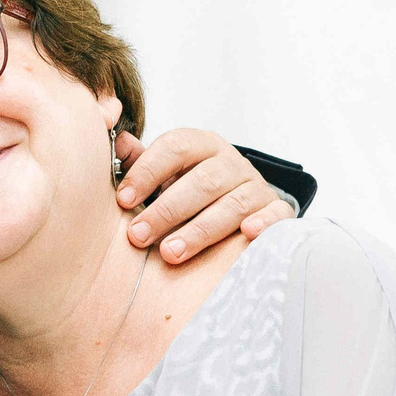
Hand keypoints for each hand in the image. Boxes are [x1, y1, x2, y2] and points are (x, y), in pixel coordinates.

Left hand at [115, 130, 294, 263]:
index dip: (148, 171)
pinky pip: (275, 214)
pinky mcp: (276, 210)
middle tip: (137, 237)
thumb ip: (142, 161)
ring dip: (200, 230)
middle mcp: (231, 162)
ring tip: (170, 253)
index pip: (176, 147)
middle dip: (167, 210)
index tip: (123, 200)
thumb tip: (119, 141)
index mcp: (202, 145)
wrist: (243, 205)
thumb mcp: (168, 174)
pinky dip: (264, 223)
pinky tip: (246, 234)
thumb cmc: (192, 190)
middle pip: (203, 181)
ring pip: (232, 204)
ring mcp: (256, 186)